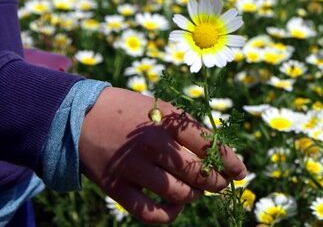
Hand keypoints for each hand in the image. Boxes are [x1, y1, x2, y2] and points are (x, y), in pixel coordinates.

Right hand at [79, 87, 246, 223]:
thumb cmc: (131, 112)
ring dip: (194, 196)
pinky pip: (150, 213)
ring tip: (196, 190)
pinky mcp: (116, 188)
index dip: (231, 162)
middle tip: (221, 183)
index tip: (241, 172)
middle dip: (216, 182)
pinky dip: (169, 215)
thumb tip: (222, 157)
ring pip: (179, 194)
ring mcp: (133, 168)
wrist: (79, 116)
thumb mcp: (162, 109)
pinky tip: (175, 207)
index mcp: (167, 121)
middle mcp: (152, 144)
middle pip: (197, 173)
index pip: (209, 146)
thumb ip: (189, 131)